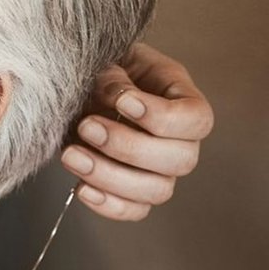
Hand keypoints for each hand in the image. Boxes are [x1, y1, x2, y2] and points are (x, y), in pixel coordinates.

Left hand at [60, 42, 214, 220]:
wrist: (75, 89)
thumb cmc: (99, 69)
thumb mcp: (108, 59)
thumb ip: (115, 75)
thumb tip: (119, 96)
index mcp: (181, 101)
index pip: (197, 120)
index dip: (163, 117)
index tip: (123, 102)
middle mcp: (179, 140)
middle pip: (181, 160)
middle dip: (129, 147)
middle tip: (87, 126)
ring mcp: (158, 170)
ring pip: (157, 191)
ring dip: (111, 176)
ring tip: (70, 154)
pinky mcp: (131, 191)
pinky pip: (133, 210)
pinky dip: (108, 205)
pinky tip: (80, 187)